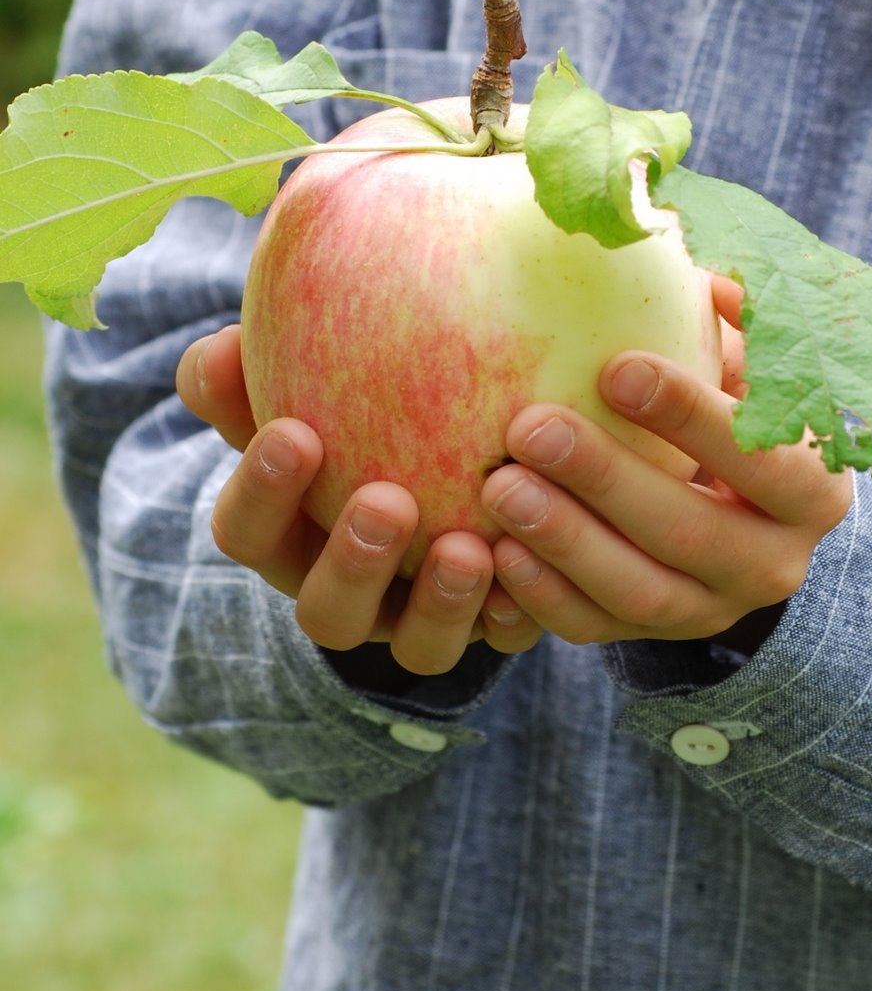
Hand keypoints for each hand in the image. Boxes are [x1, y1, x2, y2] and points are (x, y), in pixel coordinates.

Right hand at [175, 325, 540, 673]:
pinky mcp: (484, 627)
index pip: (246, 530)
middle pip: (327, 611)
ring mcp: (413, 621)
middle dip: (353, 562)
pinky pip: (499, 641)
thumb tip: (226, 343)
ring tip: (467, 548)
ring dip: (438, 603)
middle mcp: (343, 592)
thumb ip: (255, 370)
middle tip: (386, 502)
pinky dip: (511, 612)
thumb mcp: (295, 384)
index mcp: (284, 536)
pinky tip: (527, 569)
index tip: (294, 432)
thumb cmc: (348, 407)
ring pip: (415, 646)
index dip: (262, 491)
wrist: (446, 454)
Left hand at [480, 277, 852, 647]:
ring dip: (564, 542)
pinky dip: (541, 597)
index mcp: (813, 488)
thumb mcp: (754, 362)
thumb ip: (738, 320)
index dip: (691, 416)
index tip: (616, 368)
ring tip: (499, 488)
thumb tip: (702, 274)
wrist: (735, 507)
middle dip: (605, 480)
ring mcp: (712, 611)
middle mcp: (774, 564)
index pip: (762, 458)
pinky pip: (594, 629)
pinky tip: (493, 554)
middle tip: (529, 428)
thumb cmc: (732, 404)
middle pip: (690, 531)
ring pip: (639, 592)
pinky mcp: (653, 638)